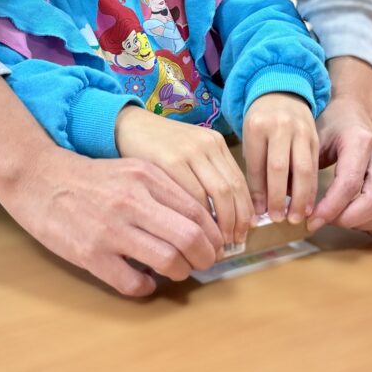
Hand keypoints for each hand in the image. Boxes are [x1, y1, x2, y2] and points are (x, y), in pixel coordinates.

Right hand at [0, 79, 222, 296]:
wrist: (37, 177)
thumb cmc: (88, 176)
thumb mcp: (131, 169)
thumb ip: (163, 189)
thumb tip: (198, 222)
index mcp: (146, 177)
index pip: (197, 211)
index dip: (213, 235)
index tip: (214, 245)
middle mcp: (133, 201)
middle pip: (189, 238)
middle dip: (205, 257)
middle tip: (203, 264)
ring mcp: (111, 229)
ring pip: (168, 261)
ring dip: (180, 273)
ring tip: (175, 272)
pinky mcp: (91, 254)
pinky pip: (133, 283)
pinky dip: (146, 288)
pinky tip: (143, 282)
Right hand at [115, 106, 252, 246]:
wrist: (126, 127)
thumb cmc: (156, 148)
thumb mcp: (187, 155)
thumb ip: (205, 176)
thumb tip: (227, 217)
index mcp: (215, 143)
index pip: (240, 182)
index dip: (245, 212)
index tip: (243, 234)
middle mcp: (207, 144)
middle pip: (234, 189)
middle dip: (237, 221)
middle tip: (232, 244)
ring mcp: (190, 151)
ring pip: (220, 193)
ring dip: (222, 223)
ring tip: (216, 243)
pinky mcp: (171, 160)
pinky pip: (194, 195)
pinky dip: (199, 218)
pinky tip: (195, 232)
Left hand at [242, 93, 318, 224]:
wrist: (282, 90)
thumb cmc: (261, 122)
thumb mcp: (250, 138)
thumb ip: (255, 169)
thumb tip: (260, 207)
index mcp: (257, 127)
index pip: (257, 165)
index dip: (259, 192)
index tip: (260, 213)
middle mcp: (280, 127)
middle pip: (280, 167)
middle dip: (280, 197)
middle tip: (279, 219)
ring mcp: (300, 130)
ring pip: (302, 168)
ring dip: (302, 197)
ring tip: (298, 217)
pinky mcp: (316, 136)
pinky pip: (314, 165)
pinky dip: (312, 186)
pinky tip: (310, 203)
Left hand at [309, 58, 371, 237]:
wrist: (353, 114)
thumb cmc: (330, 127)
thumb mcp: (312, 139)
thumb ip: (303, 169)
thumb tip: (287, 202)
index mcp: (360, 141)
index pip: (349, 183)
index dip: (330, 208)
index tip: (310, 220)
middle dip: (348, 219)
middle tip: (325, 221)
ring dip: (362, 224)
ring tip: (339, 219)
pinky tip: (357, 220)